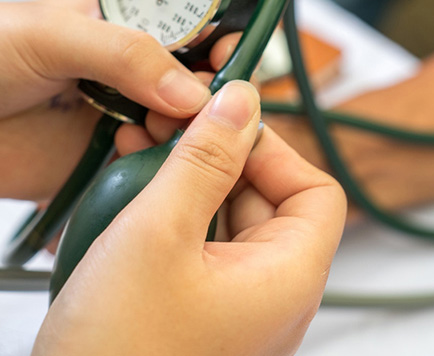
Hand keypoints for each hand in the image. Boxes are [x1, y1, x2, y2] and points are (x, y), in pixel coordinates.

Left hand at [0, 0, 211, 205]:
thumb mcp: (48, 32)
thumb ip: (124, 54)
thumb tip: (191, 90)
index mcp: (117, 19)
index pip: (188, 26)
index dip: (216, 39)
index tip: (229, 57)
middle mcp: (124, 69)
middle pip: (194, 81)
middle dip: (210, 93)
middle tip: (207, 105)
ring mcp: (115, 116)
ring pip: (180, 128)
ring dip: (186, 134)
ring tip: (164, 131)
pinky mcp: (101, 162)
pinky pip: (149, 167)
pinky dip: (160, 167)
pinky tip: (145, 157)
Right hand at [35, 82, 346, 355]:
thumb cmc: (119, 352)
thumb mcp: (157, 233)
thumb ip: (203, 159)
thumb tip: (239, 103)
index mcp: (288, 278)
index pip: (315, 190)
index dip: (272, 148)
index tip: (221, 121)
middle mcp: (273, 296)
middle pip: (267, 201)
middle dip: (216, 157)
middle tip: (166, 127)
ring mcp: (236, 310)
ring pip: (226, 223)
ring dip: (186, 182)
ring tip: (136, 153)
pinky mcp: (199, 317)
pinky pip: (198, 252)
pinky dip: (170, 218)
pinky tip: (126, 196)